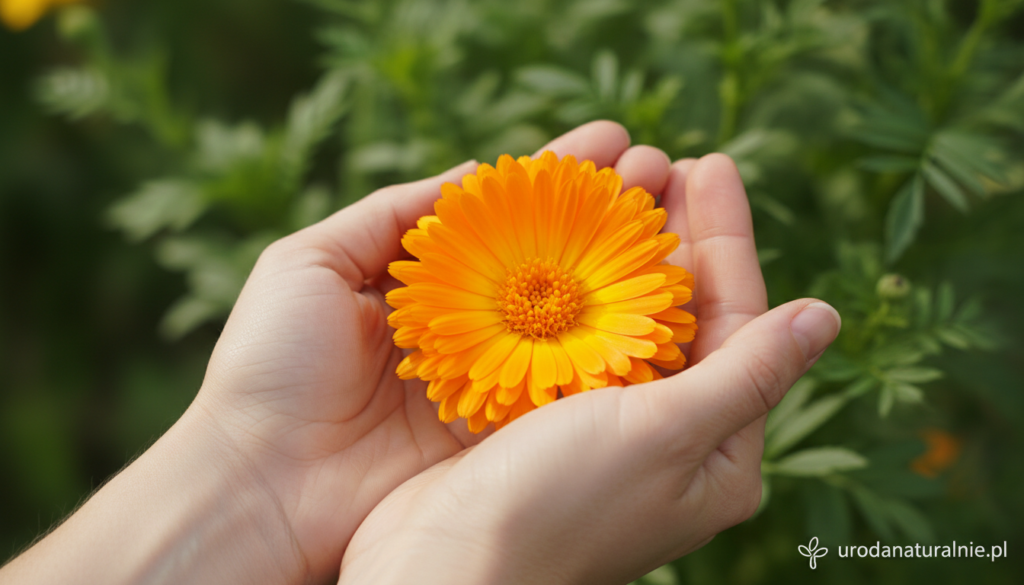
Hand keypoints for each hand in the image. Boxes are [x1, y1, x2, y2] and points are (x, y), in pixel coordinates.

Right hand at [335, 124, 841, 583]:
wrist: (443, 572)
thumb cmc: (560, 508)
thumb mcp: (669, 434)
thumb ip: (749, 373)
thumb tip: (826, 318)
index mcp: (719, 450)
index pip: (742, 322)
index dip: (727, 238)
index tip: (711, 163)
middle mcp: (671, 440)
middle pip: (686, 315)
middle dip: (674, 236)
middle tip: (660, 159)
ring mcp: (607, 432)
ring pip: (628, 322)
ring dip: (623, 254)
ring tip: (616, 182)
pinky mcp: (547, 425)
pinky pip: (575, 339)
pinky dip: (573, 288)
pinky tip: (562, 242)